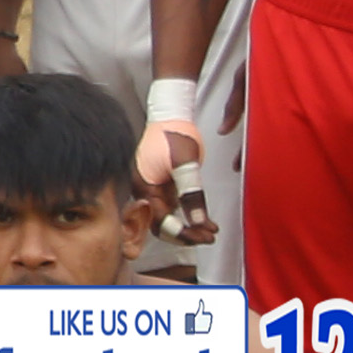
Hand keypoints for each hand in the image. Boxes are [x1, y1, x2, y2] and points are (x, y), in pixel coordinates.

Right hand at [134, 115, 211, 249]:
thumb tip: (198, 222)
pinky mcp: (160, 184)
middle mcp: (143, 190)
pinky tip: (202, 219)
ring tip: (209, 232)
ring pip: (165, 217)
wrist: (169, 114)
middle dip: (185, 235)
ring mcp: (151, 188)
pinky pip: (170, 207)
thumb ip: (191, 194)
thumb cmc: (174, 135)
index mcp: (144, 187)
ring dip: (187, 227)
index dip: (183, 233)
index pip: (161, 221)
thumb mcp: (186, 164)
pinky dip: (185, 215)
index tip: (204, 237)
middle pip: (160, 224)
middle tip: (208, 238)